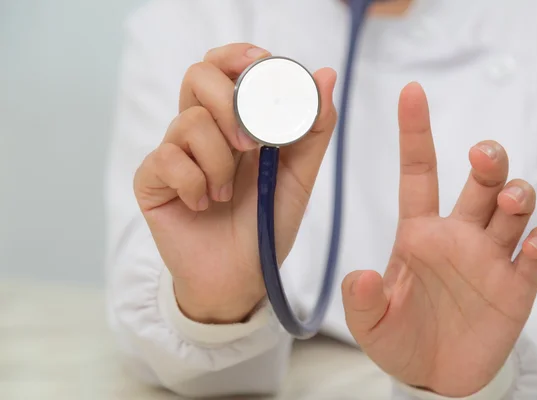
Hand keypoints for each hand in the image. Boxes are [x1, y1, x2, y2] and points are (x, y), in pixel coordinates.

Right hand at [134, 43, 337, 323]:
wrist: (240, 276)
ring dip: (219, 162)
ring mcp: (174, 153)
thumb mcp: (299, 177)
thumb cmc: (266, 223)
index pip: (225, 68)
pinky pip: (167, 159)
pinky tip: (202, 205)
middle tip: (250, 146)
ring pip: (188, 122)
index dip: (237, 57)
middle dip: (229, 105)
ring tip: (226, 194)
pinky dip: (194, 184)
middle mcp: (202, 130)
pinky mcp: (152, 179)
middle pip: (198, 76)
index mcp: (235, 122)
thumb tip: (325, 76)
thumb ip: (312, 130)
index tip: (261, 66)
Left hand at [341, 83, 536, 396]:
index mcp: (418, 234)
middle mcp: (458, 236)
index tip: (412, 92)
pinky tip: (533, 243)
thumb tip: (360, 277)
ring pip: (513, 210)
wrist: (432, 377)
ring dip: (517, 196)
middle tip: (482, 154)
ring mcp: (489, 259)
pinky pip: (535, 256)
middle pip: (480, 183)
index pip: (419, 172)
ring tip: (511, 200)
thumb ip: (362, 301)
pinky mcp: (515, 288)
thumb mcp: (369, 323)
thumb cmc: (398, 338)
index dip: (416, 132)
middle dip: (489, 160)